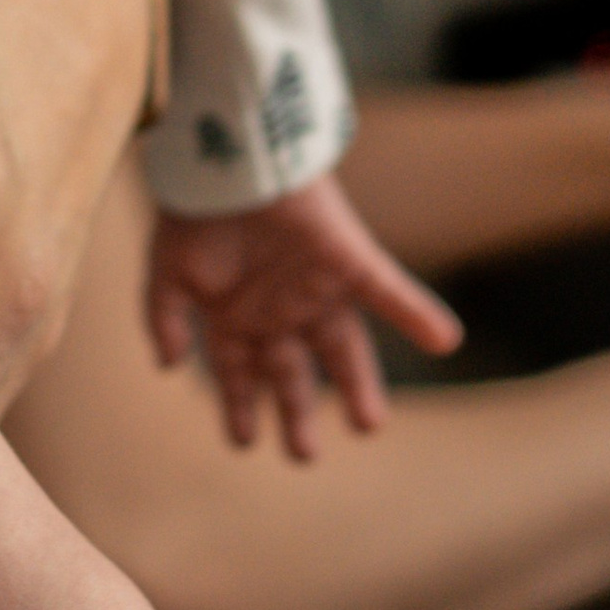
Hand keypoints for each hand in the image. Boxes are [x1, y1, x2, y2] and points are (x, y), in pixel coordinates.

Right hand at [147, 177, 462, 462]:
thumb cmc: (192, 209)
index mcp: (238, 316)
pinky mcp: (348, 258)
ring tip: (368, 426)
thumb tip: (167, 367)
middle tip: (305, 455)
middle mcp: (280, 309)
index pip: (242, 375)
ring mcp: (315, 287)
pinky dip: (418, 316)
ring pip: (345, 349)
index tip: (244, 443)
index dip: (241, 408)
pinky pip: (390, 291)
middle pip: (295, 373)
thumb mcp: (166, 272)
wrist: (224, 154)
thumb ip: (164, 320)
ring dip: (358, 387)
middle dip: (298, 415)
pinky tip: (445, 341)